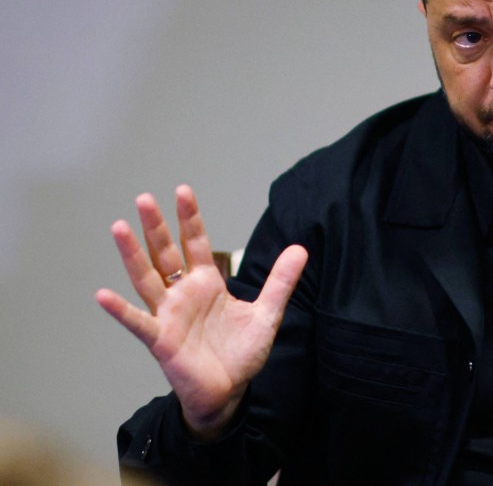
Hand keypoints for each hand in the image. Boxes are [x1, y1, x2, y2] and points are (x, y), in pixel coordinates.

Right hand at [95, 185, 306, 438]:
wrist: (229, 391)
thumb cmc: (241, 353)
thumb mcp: (267, 313)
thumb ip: (280, 281)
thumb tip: (300, 249)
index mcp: (207, 284)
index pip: (196, 243)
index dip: (189, 218)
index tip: (182, 190)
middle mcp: (183, 294)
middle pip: (165, 254)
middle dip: (155, 227)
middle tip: (144, 198)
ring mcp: (169, 315)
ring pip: (146, 279)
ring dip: (132, 255)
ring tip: (119, 227)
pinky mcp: (161, 340)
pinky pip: (138, 322)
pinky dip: (121, 310)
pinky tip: (103, 295)